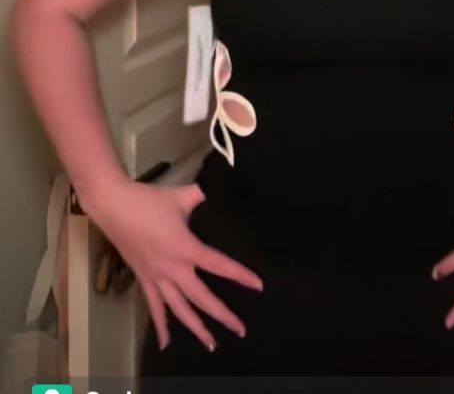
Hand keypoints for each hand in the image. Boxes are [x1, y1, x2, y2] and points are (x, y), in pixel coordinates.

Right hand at [86, 180, 263, 350]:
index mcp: (185, 248)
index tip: (259, 285)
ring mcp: (156, 277)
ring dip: (196, 328)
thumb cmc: (149, 200)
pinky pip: (154, 307)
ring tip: (211, 344)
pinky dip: (160, 326)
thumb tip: (218, 191)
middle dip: (222, 314)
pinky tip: (166, 344)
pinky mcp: (143, 279)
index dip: (240, 275)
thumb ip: (202, 196)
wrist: (113, 205)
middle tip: (240, 329)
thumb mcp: (182, 195)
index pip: (219, 265)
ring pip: (179, 309)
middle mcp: (172, 269)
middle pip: (201, 298)